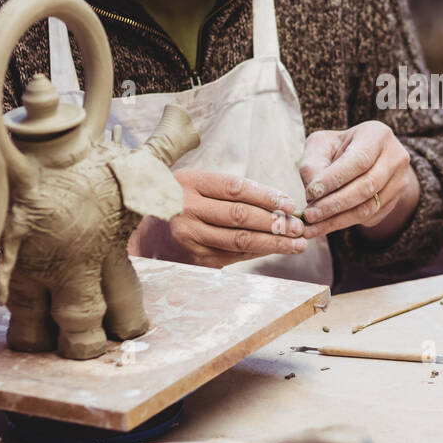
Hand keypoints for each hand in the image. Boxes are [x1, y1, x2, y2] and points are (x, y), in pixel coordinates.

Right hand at [128, 170, 306, 267]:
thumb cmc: (181, 201)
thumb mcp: (195, 184)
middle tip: (299, 226)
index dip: (266, 195)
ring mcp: (189, 237)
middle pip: (240, 216)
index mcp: (189, 183)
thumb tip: (279, 203)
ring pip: (239, 240)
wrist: (143, 231)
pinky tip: (276, 250)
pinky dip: (258, 253)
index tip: (289, 203)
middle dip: (275, 221)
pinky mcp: (194, 259)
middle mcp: (187, 209)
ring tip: (297, 243)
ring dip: (273, 242)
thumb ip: (229, 190)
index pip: (235, 188)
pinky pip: (234, 256)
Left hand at [298, 122, 419, 243]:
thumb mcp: (321, 146)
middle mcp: (395, 156)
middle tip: (309, 215)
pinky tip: (325, 225)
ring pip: (369, 207)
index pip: (359, 160)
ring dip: (337, 220)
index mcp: (377, 134)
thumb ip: (313, 165)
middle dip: (334, 204)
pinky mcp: (396, 200)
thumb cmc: (337, 149)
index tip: (311, 193)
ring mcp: (400, 180)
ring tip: (312, 227)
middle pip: (367, 186)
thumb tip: (313, 195)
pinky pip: (370, 217)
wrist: (365, 159)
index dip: (335, 179)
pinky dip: (344, 223)